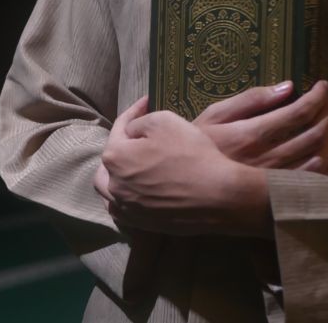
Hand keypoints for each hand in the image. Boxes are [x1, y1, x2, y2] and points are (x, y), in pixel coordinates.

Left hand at [95, 97, 271, 236]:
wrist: (217, 196)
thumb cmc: (190, 153)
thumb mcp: (163, 120)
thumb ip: (139, 122)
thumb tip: (132, 131)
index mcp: (115, 157)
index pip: (119, 128)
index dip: (133, 112)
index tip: (146, 101)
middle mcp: (114, 185)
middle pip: (110, 161)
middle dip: (120, 145)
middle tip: (137, 137)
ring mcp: (127, 208)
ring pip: (110, 190)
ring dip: (116, 175)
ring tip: (129, 167)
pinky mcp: (142, 225)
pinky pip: (124, 210)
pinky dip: (125, 199)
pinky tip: (135, 193)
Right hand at [193, 80, 327, 174]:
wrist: (188, 184)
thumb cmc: (200, 144)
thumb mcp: (216, 114)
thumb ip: (251, 100)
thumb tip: (288, 87)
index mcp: (250, 135)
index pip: (297, 113)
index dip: (317, 97)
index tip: (322, 87)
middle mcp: (265, 159)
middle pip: (313, 134)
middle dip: (327, 115)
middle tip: (327, 105)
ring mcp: (273, 181)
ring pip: (319, 158)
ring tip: (327, 126)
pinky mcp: (276, 197)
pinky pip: (313, 181)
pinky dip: (326, 165)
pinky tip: (323, 154)